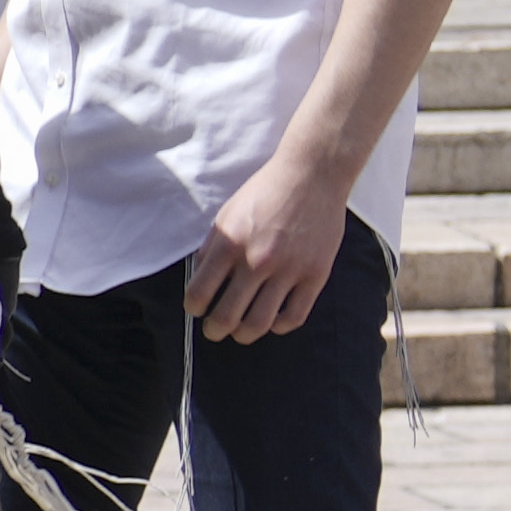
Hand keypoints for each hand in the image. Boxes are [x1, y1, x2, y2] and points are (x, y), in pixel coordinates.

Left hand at [186, 148, 353, 340]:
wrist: (312, 176)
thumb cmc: (264, 193)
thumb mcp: (226, 215)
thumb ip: (212, 249)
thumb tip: (201, 281)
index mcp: (229, 245)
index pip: (199, 294)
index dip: (194, 309)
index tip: (196, 311)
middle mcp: (257, 261)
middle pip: (227, 316)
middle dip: (215, 330)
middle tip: (214, 331)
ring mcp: (289, 270)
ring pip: (260, 323)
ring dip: (244, 334)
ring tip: (241, 332)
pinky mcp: (316, 275)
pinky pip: (294, 316)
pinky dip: (279, 326)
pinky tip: (272, 322)